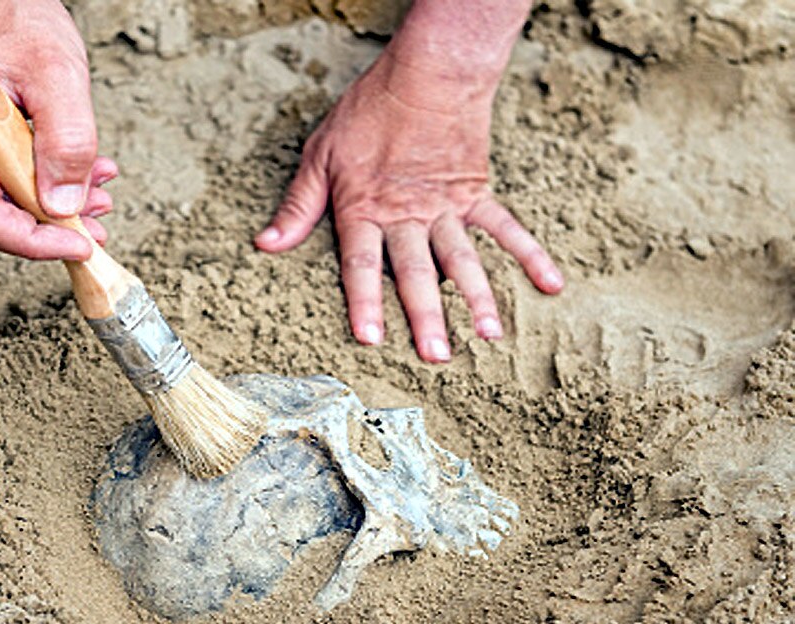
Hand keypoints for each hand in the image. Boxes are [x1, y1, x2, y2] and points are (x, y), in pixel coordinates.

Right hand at [0, 0, 115, 259]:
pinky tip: (69, 179)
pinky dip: (31, 190)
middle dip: (41, 231)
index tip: (78, 244)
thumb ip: (67, 140)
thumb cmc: (14, 17)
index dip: (32, 241)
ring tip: (92, 197)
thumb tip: (63, 206)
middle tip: (92, 226)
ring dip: (41, 213)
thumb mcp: (58, 73)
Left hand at [255, 27, 562, 361]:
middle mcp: (407, 215)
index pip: (363, 263)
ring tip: (489, 336)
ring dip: (477, 298)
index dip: (364, 301)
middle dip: (427, 316)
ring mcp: (446, 206)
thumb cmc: (368, 113)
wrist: (427, 74)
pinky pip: (506, 228)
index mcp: (364, 209)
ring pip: (463, 258)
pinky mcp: (475, 194)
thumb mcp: (320, 155)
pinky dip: (529, 254)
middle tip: (436, 357)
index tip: (370, 338)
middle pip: (418, 271)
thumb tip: (267, 244)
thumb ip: (299, 205)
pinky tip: (550, 284)